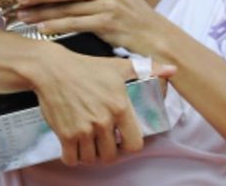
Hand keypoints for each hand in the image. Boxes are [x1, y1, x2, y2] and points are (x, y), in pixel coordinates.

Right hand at [32, 48, 175, 165]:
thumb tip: (172, 70)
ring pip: (92, 159)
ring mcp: (84, 129)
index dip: (129, 145)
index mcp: (120, 107)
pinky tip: (74, 148)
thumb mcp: (119, 66)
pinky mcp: (65, 134)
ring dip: (91, 154)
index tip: (123, 140)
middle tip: (104, 142)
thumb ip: (148, 69)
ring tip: (90, 144)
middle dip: (108, 151)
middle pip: (111, 155)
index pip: (134, 144)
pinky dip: (73, 157)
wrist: (52, 69)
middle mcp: (104, 121)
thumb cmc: (86, 67)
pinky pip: (72, 159)